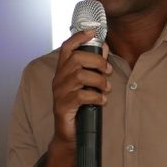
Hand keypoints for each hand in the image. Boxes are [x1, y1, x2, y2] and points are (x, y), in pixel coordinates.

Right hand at [36, 29, 111, 166]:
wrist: (70, 136)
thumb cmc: (79, 108)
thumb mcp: (87, 84)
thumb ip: (93, 66)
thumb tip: (104, 47)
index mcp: (62, 71)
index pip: (67, 47)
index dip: (79, 37)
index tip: (94, 31)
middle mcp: (58, 79)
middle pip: (76, 59)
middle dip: (97, 62)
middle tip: (108, 71)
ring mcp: (59, 93)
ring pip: (80, 76)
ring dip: (99, 81)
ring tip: (106, 89)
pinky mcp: (63, 106)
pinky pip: (81, 95)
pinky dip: (96, 97)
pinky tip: (102, 101)